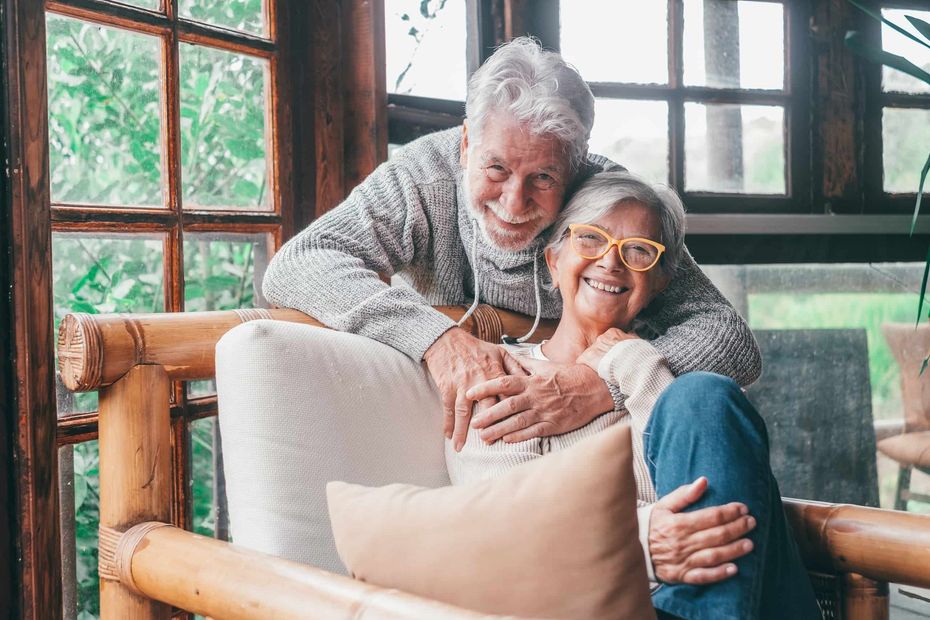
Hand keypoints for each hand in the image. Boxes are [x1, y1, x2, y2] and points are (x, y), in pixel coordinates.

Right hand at [423, 328, 523, 451]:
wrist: (448, 340)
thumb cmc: (476, 347)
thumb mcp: (499, 352)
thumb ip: (516, 367)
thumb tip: (531, 380)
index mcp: (495, 373)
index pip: (506, 397)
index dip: (511, 413)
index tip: (515, 428)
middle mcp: (480, 381)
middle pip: (486, 408)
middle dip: (488, 426)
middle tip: (490, 442)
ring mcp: (462, 385)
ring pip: (464, 412)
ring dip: (462, 431)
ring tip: (461, 447)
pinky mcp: (448, 386)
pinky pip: (448, 408)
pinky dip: (447, 423)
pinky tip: (447, 435)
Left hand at [467, 356, 613, 442]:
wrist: (595, 388)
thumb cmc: (569, 376)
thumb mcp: (546, 366)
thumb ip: (525, 362)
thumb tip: (509, 354)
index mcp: (532, 381)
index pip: (504, 382)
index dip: (485, 388)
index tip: (470, 393)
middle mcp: (535, 396)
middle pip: (507, 406)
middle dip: (488, 415)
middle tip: (472, 423)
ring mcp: (544, 411)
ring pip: (517, 422)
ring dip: (499, 430)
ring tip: (484, 437)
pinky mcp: (553, 424)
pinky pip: (533, 432)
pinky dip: (519, 437)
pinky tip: (506, 440)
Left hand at [576, 327, 638, 370]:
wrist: (633, 365)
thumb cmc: (638, 356)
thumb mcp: (637, 344)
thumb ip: (630, 339)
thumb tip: (630, 336)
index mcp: (613, 333)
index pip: (607, 339)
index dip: (610, 350)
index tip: (615, 356)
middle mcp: (602, 338)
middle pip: (598, 346)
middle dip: (602, 355)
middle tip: (609, 365)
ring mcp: (594, 347)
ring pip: (590, 354)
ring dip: (594, 361)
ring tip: (602, 370)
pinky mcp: (588, 357)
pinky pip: (581, 360)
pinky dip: (584, 365)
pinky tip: (590, 372)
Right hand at [648, 477, 755, 584]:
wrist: (634, 548)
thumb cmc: (653, 524)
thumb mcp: (664, 505)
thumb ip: (684, 494)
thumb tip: (703, 481)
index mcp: (678, 523)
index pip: (710, 516)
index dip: (729, 512)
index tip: (743, 508)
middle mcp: (682, 542)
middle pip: (716, 535)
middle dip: (737, 528)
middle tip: (751, 522)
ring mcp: (683, 560)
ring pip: (713, 555)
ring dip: (734, 550)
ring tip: (749, 544)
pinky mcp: (682, 575)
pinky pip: (703, 576)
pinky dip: (718, 574)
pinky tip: (734, 569)